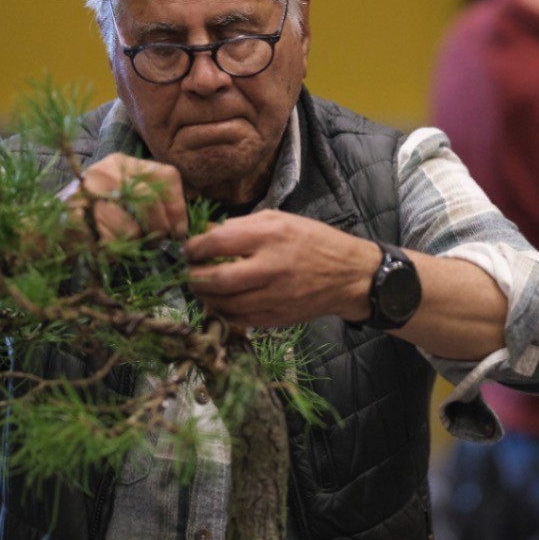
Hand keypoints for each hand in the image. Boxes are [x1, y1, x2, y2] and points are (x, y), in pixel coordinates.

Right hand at [57, 153, 188, 240]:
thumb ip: (153, 203)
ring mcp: (87, 192)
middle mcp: (106, 170)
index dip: (178, 207)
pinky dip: (113, 251)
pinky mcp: (74, 218)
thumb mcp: (126, 201)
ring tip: (126, 244)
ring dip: (135, 244)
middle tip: (156, 243)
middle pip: (152, 200)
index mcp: (123, 163)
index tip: (179, 231)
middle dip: (160, 228)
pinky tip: (105, 246)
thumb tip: (183, 223)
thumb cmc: (95, 220)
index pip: (167, 175)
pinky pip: (109, 242)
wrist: (46, 233)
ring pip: (132, 227)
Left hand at [185, 211, 378, 328]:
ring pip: (224, 304)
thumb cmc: (314, 241)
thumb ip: (242, 225)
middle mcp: (270, 267)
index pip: (216, 243)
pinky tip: (220, 303)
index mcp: (270, 236)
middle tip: (190, 272)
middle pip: (216, 279)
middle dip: (194, 277)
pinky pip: (239, 320)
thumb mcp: (280, 219)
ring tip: (201, 288)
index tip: (189, 250)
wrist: (349, 275)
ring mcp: (274, 296)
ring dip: (205, 297)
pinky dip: (223, 312)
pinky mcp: (277, 318)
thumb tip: (207, 233)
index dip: (194, 248)